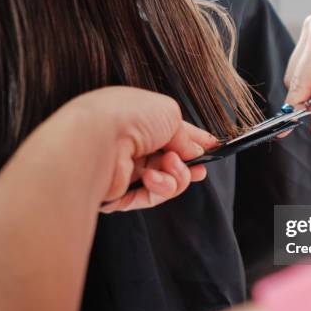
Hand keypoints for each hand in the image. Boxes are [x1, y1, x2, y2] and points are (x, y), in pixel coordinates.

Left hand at [63, 87, 216, 211]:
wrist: (97, 139)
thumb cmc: (128, 116)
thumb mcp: (170, 114)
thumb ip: (185, 135)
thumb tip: (194, 151)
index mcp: (137, 115)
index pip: (171, 130)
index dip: (193, 140)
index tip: (213, 148)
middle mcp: (129, 141)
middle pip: (170, 159)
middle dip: (187, 166)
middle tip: (199, 169)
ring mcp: (123, 167)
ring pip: (164, 181)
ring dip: (175, 177)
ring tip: (169, 166)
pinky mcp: (118, 191)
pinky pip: (149, 197)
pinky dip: (158, 189)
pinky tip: (154, 179)